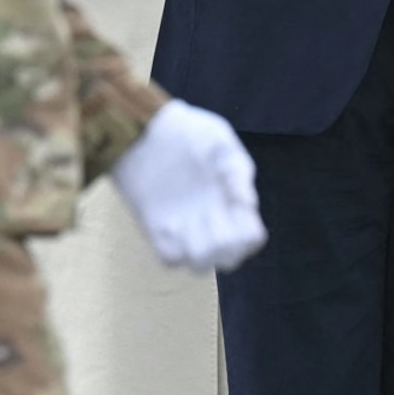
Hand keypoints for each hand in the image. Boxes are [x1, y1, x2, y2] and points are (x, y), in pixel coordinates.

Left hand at [111, 101, 265, 273]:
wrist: (142, 129)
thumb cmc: (186, 130)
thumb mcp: (219, 140)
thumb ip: (236, 171)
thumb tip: (249, 205)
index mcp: (232, 201)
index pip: (251, 238)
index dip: (249, 235)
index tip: (239, 215)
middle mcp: (211, 219)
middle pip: (229, 258)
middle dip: (227, 249)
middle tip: (214, 221)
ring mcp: (184, 227)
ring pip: (200, 264)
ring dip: (201, 252)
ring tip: (191, 225)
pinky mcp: (156, 230)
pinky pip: (169, 258)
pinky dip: (174, 251)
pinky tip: (169, 226)